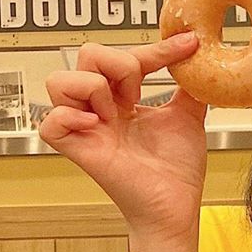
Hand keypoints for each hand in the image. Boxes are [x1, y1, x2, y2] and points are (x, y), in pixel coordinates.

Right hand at [39, 35, 207, 242]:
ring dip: (94, 87)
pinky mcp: (78, 150)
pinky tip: (98, 126)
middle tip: (139, 95)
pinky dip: (71, 117)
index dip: (156, 49)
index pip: (125, 56)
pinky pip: (50, 122)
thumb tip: (201, 59)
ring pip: (59, 80)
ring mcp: (86, 129)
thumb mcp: (189, 117)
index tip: (188, 45)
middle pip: (86, 55)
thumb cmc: (177, 171)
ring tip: (118, 113)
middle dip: (119, 64)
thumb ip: (191, 86)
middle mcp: (100, 110)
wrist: (176, 206)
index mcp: (123, 99)